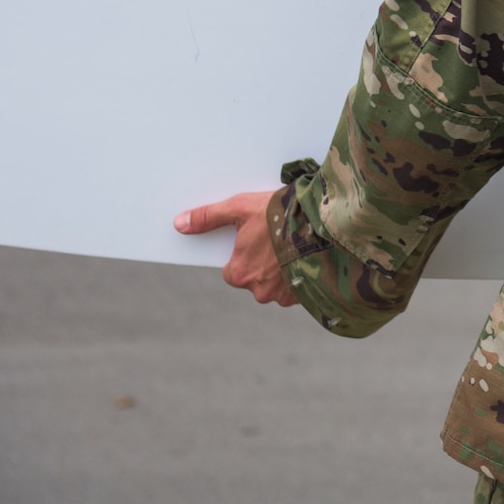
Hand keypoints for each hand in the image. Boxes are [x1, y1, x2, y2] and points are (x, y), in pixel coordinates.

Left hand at [176, 191, 298, 306]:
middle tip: (279, 241)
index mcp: (239, 273)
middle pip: (256, 278)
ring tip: (297, 246)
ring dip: (285, 271)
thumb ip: (209, 217)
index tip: (258, 240)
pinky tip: (309, 257)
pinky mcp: (307, 296)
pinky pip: (299, 289)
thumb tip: (179, 224)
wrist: (324, 222)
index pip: (233, 270)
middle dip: (266, 263)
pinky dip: (302, 276)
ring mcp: (285, 296)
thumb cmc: (278, 214)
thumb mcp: (240, 208)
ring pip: (279, 284)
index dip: (245, 253)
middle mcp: (259, 291)